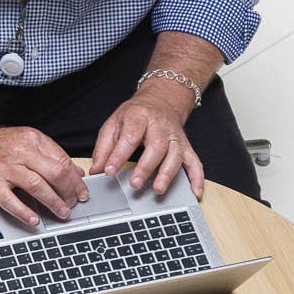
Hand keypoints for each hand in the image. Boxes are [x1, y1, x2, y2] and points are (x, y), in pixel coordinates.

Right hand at [0, 125, 89, 227]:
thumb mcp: (23, 141)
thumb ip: (48, 155)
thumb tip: (74, 171)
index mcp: (31, 139)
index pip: (62, 161)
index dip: (76, 180)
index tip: (82, 192)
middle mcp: (19, 151)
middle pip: (55, 173)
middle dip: (69, 192)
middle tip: (73, 204)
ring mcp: (4, 168)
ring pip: (38, 186)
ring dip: (54, 203)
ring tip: (62, 213)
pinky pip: (11, 201)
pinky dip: (25, 212)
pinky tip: (34, 220)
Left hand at [90, 82, 203, 197]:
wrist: (161, 100)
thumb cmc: (136, 114)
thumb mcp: (114, 123)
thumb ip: (104, 147)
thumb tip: (97, 170)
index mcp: (139, 116)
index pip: (129, 136)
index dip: (118, 155)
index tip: (109, 171)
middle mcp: (160, 125)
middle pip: (157, 146)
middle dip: (146, 167)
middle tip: (135, 184)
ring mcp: (175, 136)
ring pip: (176, 154)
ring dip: (168, 173)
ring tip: (158, 190)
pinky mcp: (186, 146)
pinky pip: (195, 162)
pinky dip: (197, 178)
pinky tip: (195, 193)